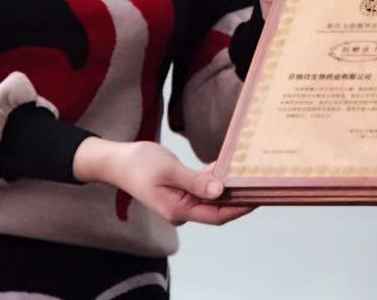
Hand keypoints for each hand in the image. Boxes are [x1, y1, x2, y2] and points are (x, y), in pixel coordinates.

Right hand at [73, 137, 252, 225]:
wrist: (116, 161)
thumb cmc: (139, 164)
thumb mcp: (168, 170)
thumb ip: (194, 182)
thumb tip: (220, 191)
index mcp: (178, 210)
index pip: (217, 215)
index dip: (241, 208)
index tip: (260, 196)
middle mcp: (182, 210)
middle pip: (218, 208)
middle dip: (238, 195)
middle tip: (260, 179)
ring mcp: (181, 202)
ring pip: (211, 196)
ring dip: (227, 184)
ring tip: (248, 169)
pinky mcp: (180, 191)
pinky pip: (203, 187)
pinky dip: (215, 177)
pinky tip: (227, 163)